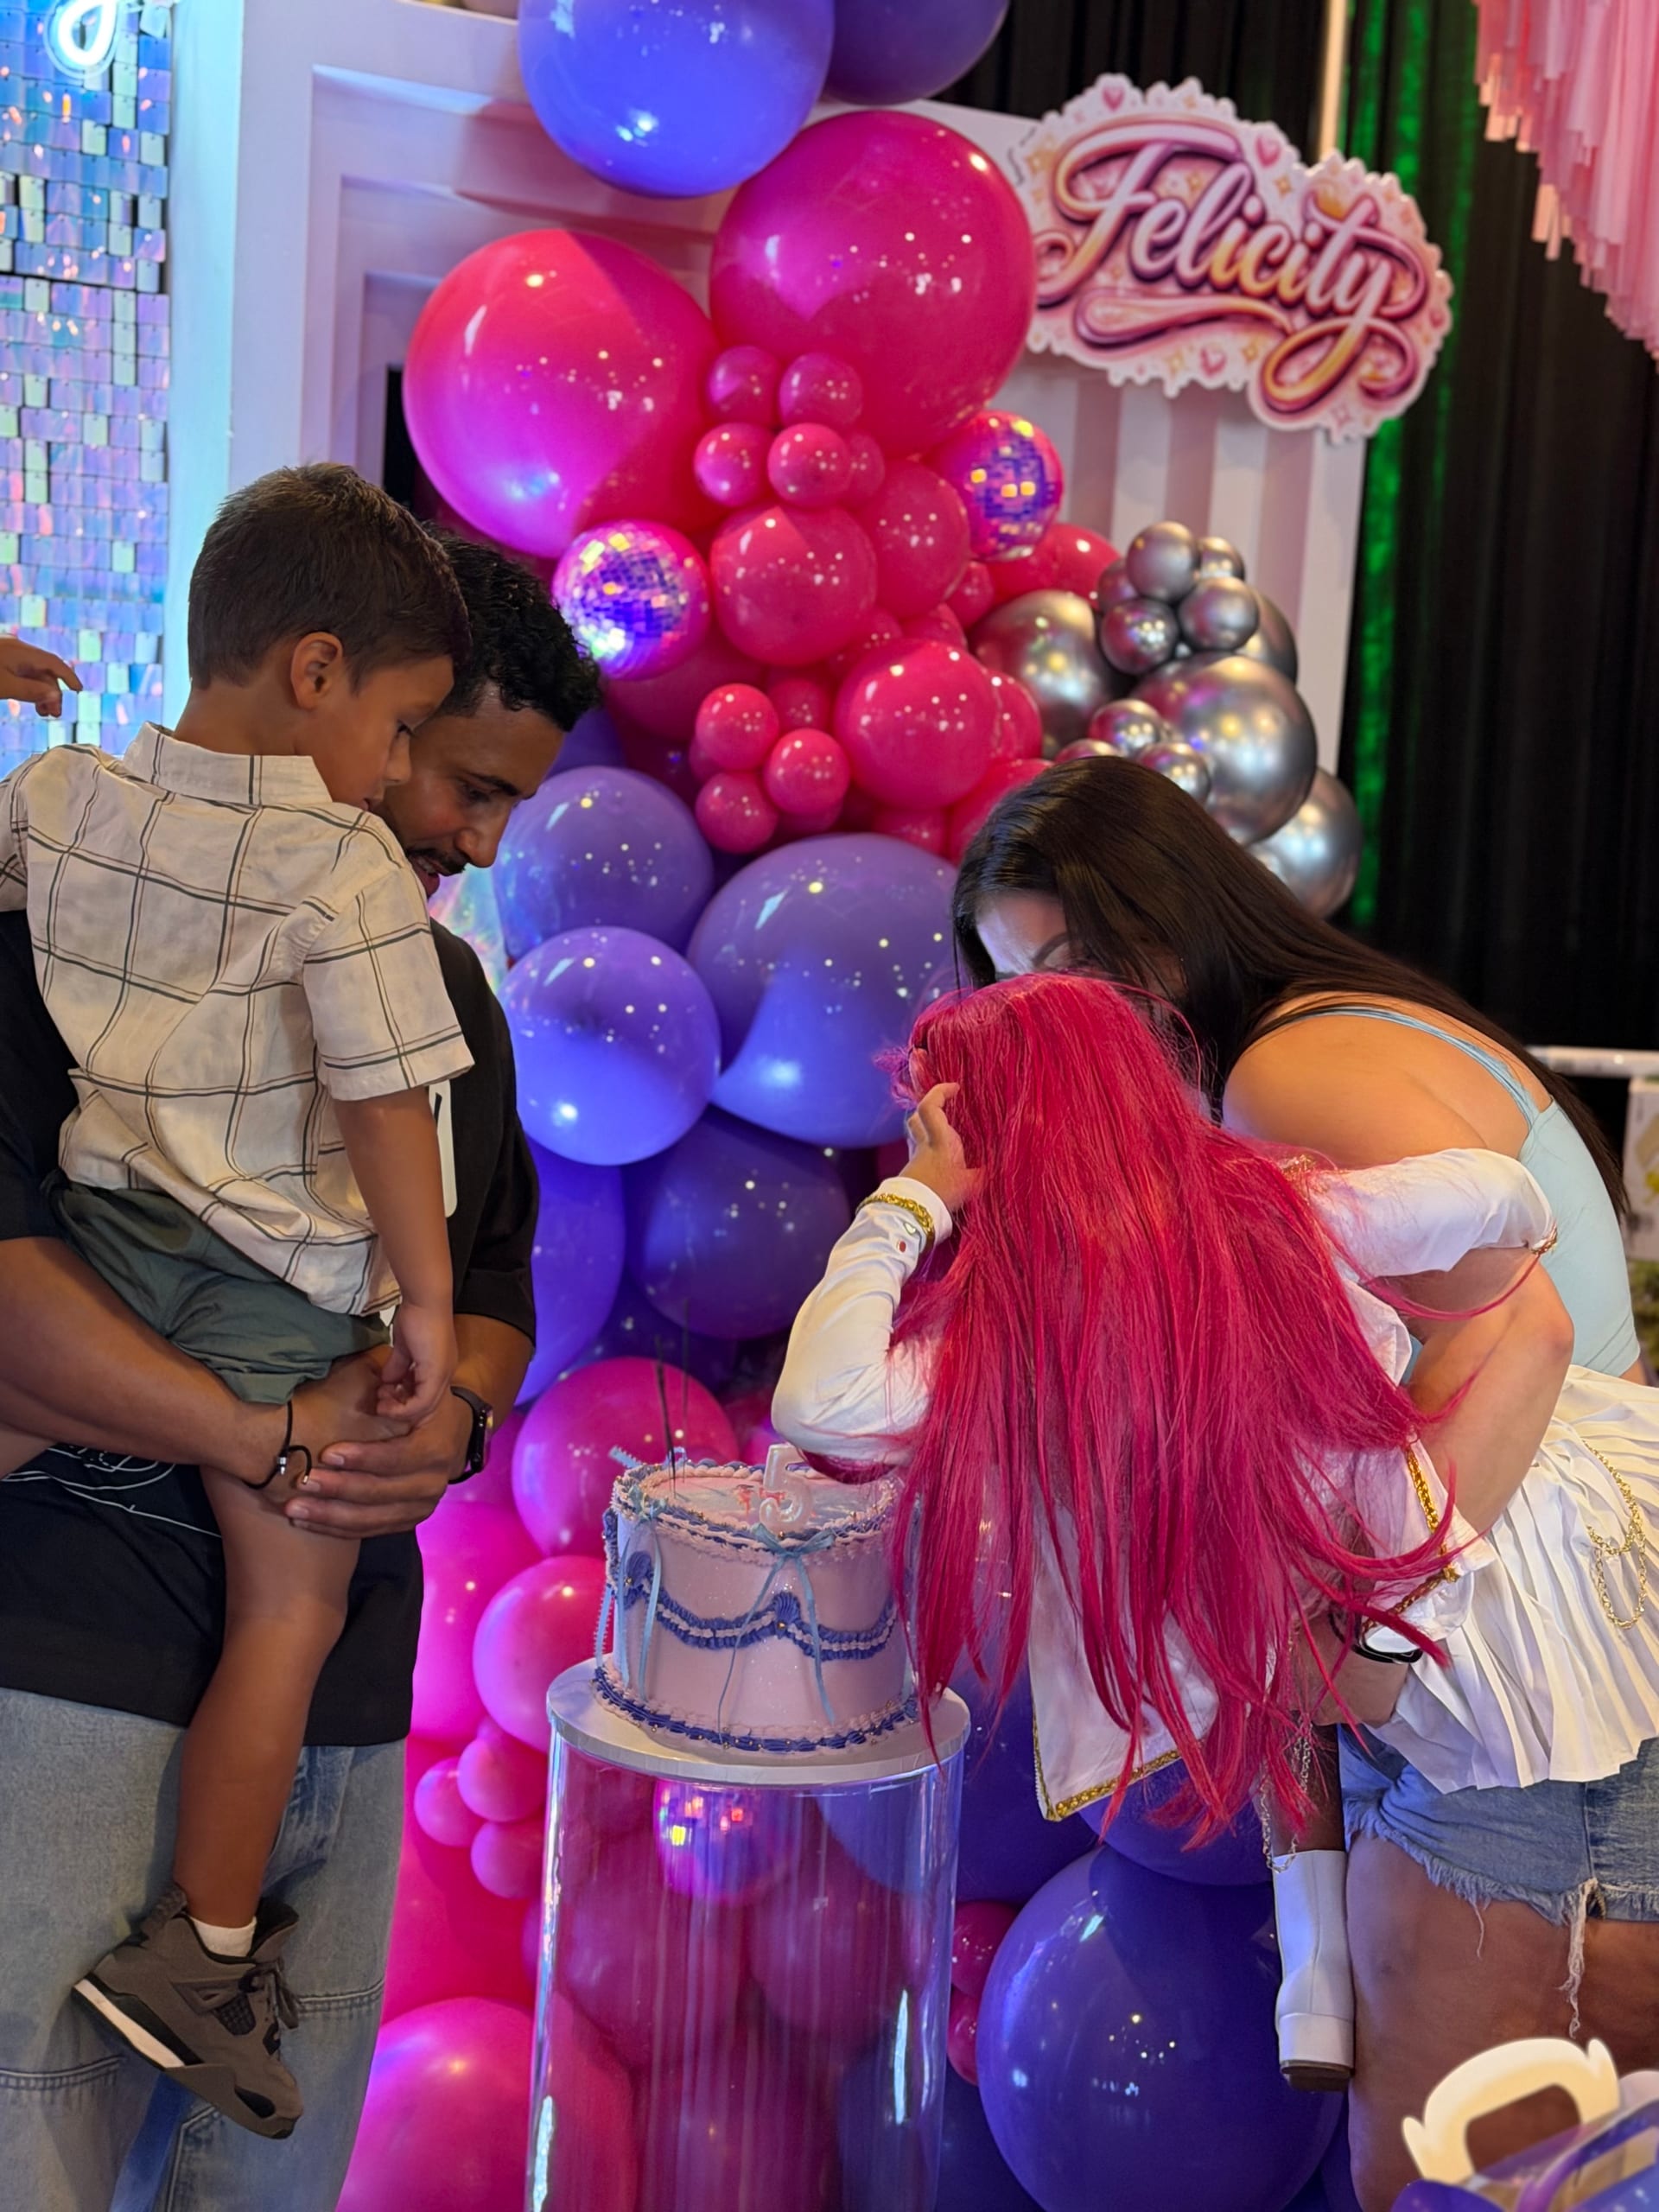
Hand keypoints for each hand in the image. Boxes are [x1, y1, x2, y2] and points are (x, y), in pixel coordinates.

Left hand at [0, 637, 81, 716]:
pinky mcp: (0, 658)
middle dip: (51, 692)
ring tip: (42, 712)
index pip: (53, 662)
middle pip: (43, 670)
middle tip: (54, 713)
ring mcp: (6, 652)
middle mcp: (16, 648)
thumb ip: (31, 691)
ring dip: (39, 691)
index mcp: (20, 651)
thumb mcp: (4, 686)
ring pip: (30, 672)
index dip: (68, 676)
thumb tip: (56, 696)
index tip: (79, 690)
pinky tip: (25, 699)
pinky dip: (26, 686)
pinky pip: (18, 671)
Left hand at [284, 1377, 469, 1540]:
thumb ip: (394, 1391)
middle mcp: (432, 1483)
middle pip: (379, 1493)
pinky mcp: (407, 1521)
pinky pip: (368, 1531)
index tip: (327, 1453)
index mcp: (435, 1448)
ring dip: (329, 1516)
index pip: (397, 1457)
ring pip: (371, 1519)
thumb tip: (373, 1390)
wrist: (449, 1433)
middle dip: (337, 1489)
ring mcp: (421, 1507)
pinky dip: (335, 1528)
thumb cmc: (419, 1407)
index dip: (362, 1457)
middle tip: (302, 1483)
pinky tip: (307, 1521)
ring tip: (294, 1508)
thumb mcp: (415, 1392)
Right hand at [378, 1301, 456, 1424]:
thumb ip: (397, 1366)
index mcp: (439, 1368)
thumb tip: (387, 1381)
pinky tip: (387, 1398)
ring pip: (425, 1406)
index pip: (424, 1395)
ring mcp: (443, 1374)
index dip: (403, 1400)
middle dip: (400, 1408)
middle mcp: (445, 1374)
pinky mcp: (437, 1373)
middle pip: (425, 1405)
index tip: (383, 1396)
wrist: (425, 1301)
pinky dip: (404, 1405)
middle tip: (380, 1404)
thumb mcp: (404, 1347)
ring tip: (381, 1403)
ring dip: (400, 1408)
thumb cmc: (416, 1317)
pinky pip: (423, 1400)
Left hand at [902, 1083, 979, 1216]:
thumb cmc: (943, 1194)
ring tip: (947, 1134)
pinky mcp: (911, 1173)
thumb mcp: (973, 1184)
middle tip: (947, 1107)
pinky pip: (920, 1153)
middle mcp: (924, 1145)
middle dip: (930, 1108)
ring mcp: (915, 1158)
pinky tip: (943, 1160)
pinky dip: (930, 1151)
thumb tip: (1009, 1162)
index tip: (955, 1088)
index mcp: (940, 1141)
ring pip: (917, 1135)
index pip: (930, 1107)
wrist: (913, 1216)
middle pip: (916, 1117)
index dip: (940, 1092)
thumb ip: (989, 1172)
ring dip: (929, 1130)